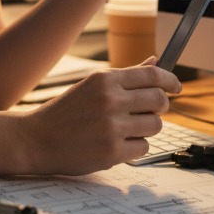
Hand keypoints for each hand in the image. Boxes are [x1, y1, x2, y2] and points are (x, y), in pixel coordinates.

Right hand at [20, 59, 181, 174]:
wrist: (36, 139)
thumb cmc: (65, 112)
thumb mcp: (91, 86)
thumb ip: (126, 75)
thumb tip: (156, 61)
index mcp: (105, 80)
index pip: (152, 75)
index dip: (170, 80)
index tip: (177, 86)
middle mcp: (110, 101)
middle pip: (159, 100)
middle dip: (160, 106)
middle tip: (150, 111)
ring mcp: (111, 128)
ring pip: (155, 125)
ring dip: (147, 128)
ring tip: (127, 128)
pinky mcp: (111, 152)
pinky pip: (143, 148)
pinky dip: (135, 147)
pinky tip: (117, 143)